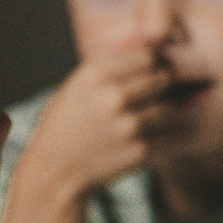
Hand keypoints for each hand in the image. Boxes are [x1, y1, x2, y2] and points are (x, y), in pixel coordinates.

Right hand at [0, 43, 179, 222]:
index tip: (148, 70)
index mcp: (95, 74)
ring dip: (159, 112)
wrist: (55, 171)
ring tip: (137, 120)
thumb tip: (151, 50)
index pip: (147, 55)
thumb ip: (110, 67)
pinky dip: (155, 136)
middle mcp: (114, 96)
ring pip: (167, 107)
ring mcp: (130, 125)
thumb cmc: (66, 124)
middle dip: (158, 86)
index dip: (151, 62)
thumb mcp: (76, 86)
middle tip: (147, 96)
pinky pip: (163, 135)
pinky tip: (132, 141)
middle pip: (161, 78)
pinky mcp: (141, 150)